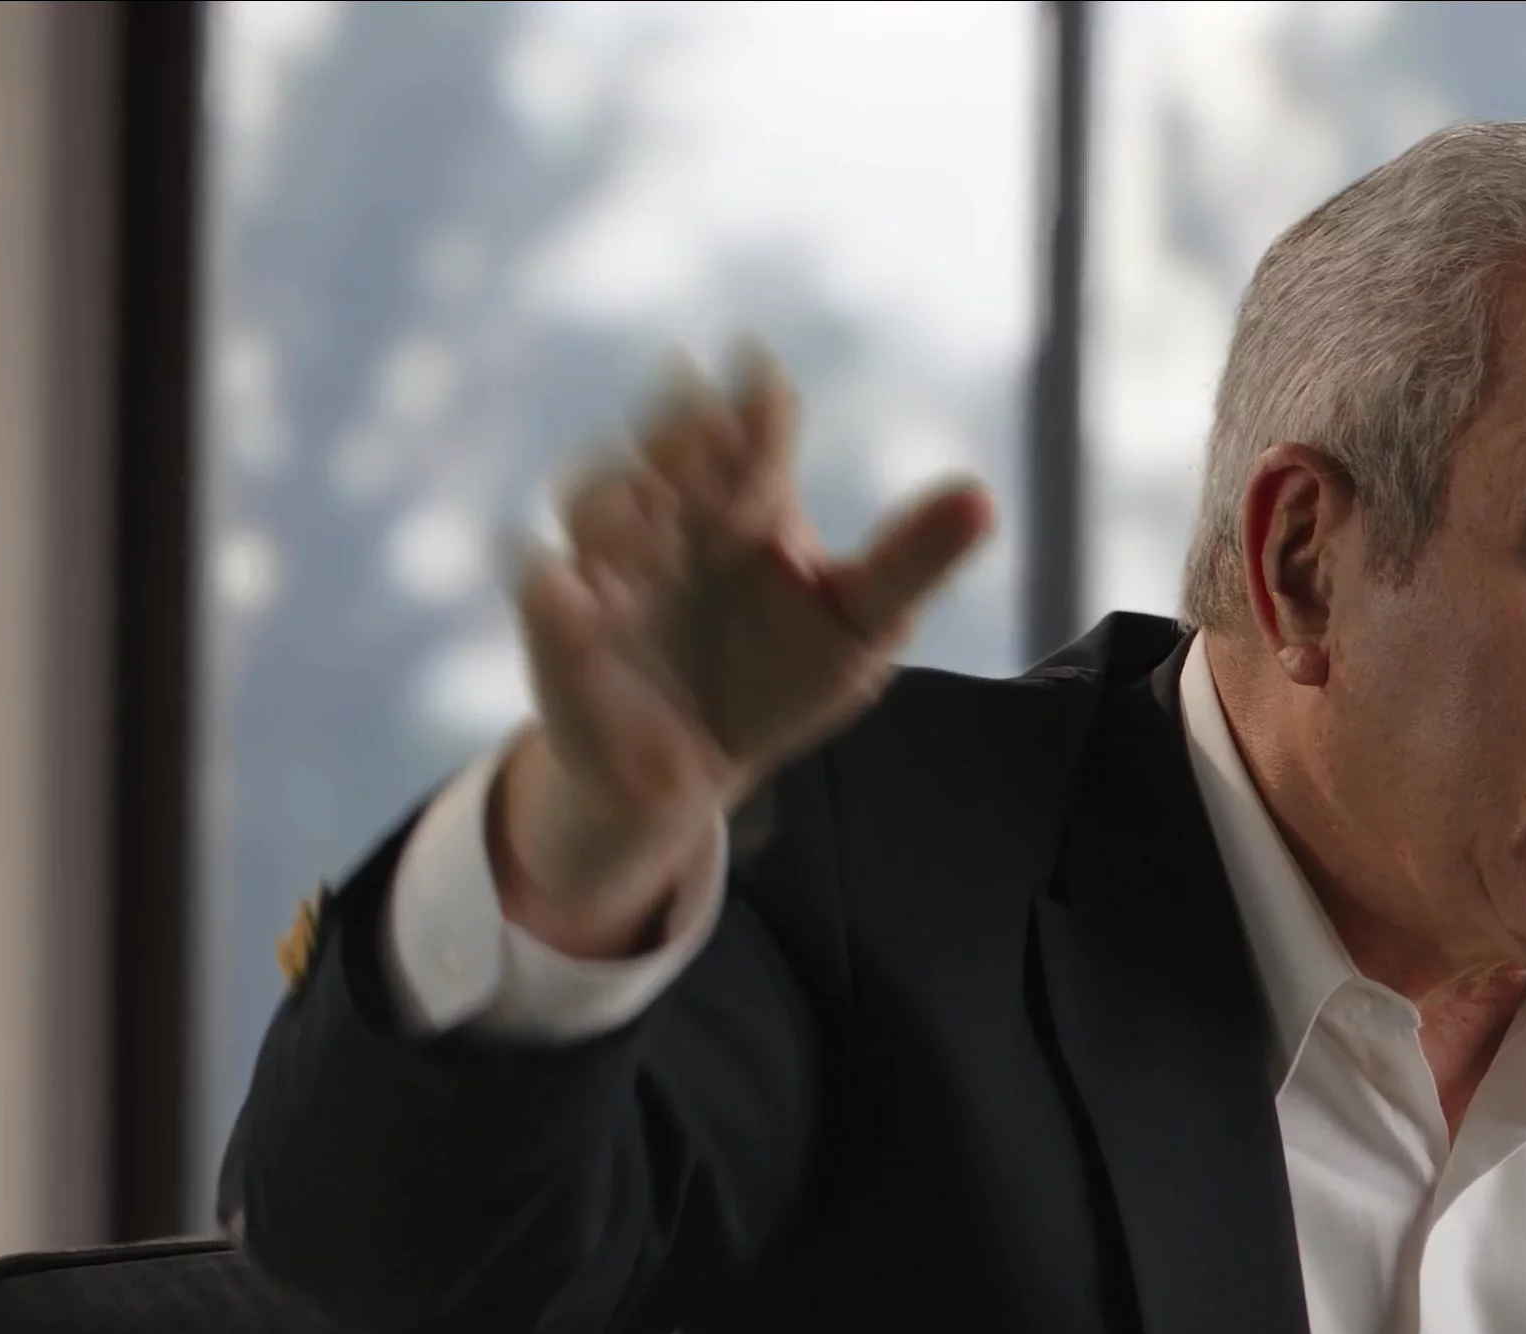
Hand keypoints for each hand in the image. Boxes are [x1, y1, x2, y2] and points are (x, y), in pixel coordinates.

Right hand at [496, 347, 992, 956]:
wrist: (705, 764)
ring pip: (593, 498)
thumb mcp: (863, 623)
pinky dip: (553, 586)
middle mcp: (675, 512)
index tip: (760, 377)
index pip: (749, 428)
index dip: (753, 405)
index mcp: (747, 496)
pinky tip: (573, 592)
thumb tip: (981, 496)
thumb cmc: (785, 675)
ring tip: (651, 510)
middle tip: (705, 424)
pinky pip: (543, 591)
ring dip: (616, 496)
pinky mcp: (563, 626)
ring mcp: (612, 563)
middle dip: (678, 430)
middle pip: (664, 443)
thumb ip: (912, 560)